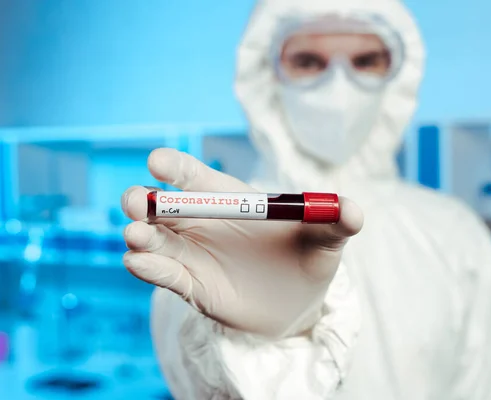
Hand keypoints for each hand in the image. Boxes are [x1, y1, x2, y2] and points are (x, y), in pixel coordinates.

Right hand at [121, 148, 362, 337]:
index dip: (174, 167)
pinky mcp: (191, 286)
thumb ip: (336, 222)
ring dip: (140, 236)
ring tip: (136, 237)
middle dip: (143, 201)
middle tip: (137, 202)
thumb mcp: (326, 240)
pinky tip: (139, 263)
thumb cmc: (308, 258)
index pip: (194, 176)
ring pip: (154, 240)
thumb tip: (353, 210)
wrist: (298, 302)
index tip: (157, 162)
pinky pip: (165, 275)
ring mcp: (191, 254)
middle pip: (161, 206)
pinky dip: (148, 269)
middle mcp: (201, 222)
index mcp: (228, 198)